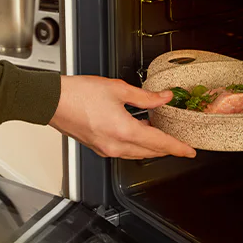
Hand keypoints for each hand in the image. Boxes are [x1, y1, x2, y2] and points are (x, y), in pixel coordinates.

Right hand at [49, 76, 196, 159]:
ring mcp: (105, 149)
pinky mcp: (97, 147)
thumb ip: (145, 96)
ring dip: (151, 148)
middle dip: (166, 149)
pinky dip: (136, 146)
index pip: (159, 143)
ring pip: (136, 154)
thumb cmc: (78, 94)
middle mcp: (115, 145)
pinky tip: (138, 134)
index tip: (189, 150)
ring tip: (160, 137)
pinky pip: (124, 151)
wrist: (52, 101)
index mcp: (124, 131)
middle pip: (150, 152)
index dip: (177, 147)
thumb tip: (163, 98)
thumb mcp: (118, 89)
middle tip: (179, 143)